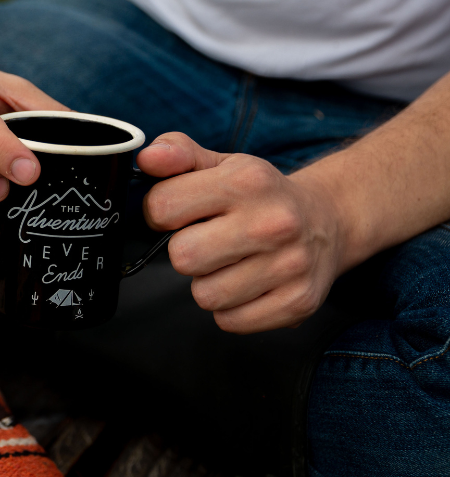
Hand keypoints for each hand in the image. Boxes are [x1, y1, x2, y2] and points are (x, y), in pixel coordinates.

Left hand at [139, 133, 352, 333]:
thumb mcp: (222, 165)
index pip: (163, 207)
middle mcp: (273, 222)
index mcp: (247, 181)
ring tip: (230, 264)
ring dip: (209, 284)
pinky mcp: (297, 301)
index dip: (160, 213)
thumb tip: (148, 157)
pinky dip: (232, 309)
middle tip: (208, 242)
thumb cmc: (261, 196)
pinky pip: (231, 321)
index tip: (179, 214)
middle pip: (183, 257)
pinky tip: (247, 285)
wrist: (329, 220)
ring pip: (205, 295)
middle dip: (186, 252)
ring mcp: (289, 265)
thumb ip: (178, 154)